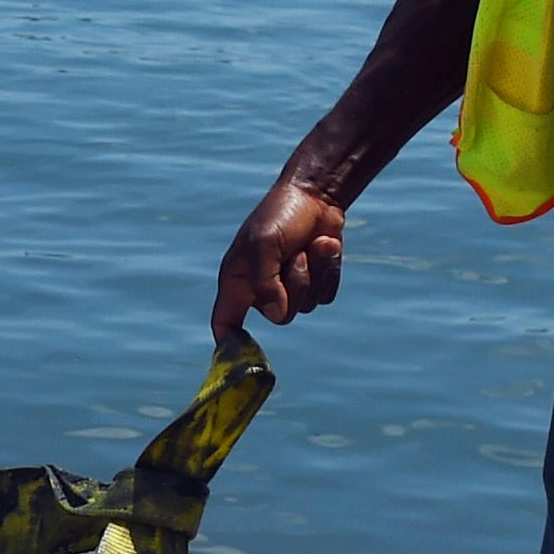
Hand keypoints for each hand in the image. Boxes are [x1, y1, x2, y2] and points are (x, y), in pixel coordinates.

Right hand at [211, 173, 350, 338]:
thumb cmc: (281, 214)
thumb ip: (266, 281)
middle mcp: (261, 290)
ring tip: (310, 245)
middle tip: (295, 256)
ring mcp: (290, 289)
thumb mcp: (265, 243)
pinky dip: (329, 271)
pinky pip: (326, 296)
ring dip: (314, 273)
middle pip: (280, 317)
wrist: (316, 195)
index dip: (229, 345)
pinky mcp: (315, 283)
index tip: (239, 358)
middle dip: (294, 286)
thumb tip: (276, 313)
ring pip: (307, 306)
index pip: (224, 322)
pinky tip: (324, 246)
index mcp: (238, 281)